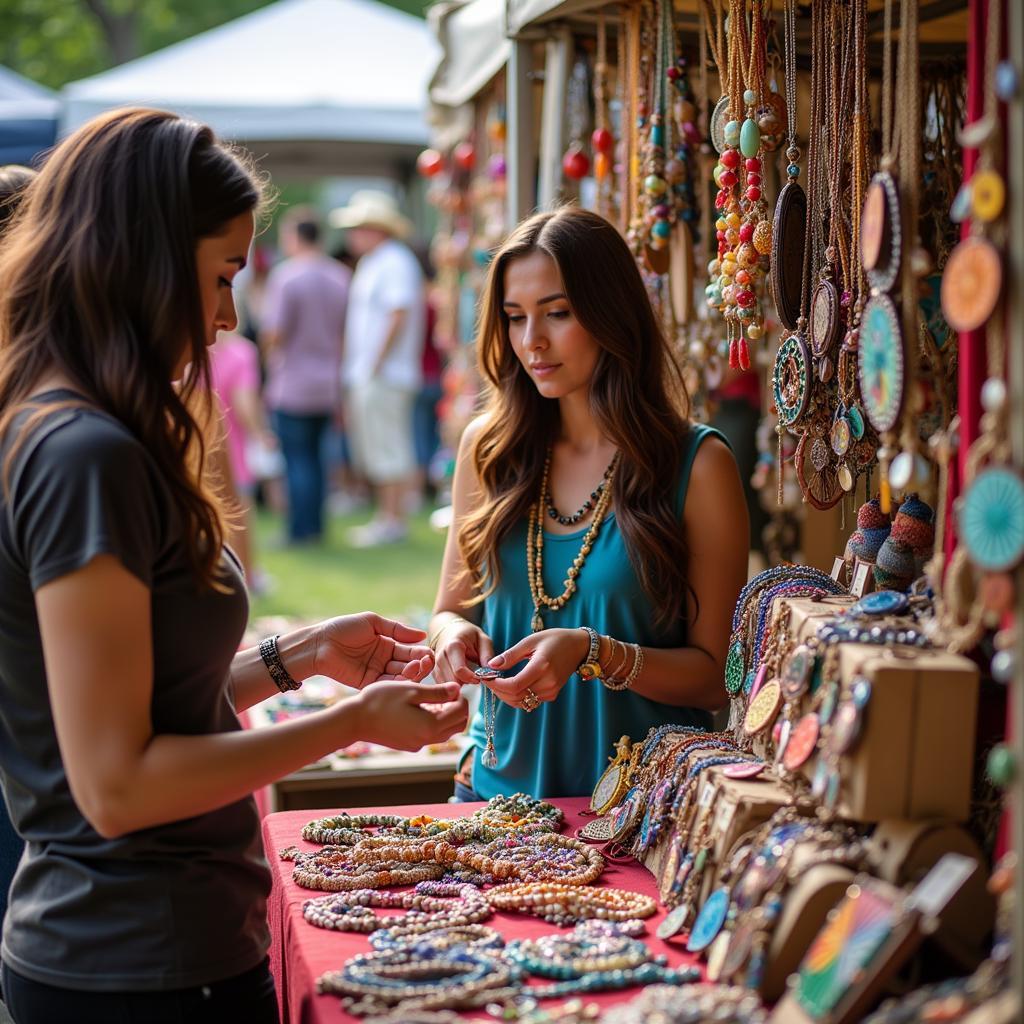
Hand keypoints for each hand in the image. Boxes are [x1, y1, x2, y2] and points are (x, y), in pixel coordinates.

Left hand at [312, 613, 434, 688]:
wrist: (319, 643)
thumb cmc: (343, 628)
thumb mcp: (373, 622)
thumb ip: (397, 630)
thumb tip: (423, 635)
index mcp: (387, 645)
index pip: (410, 650)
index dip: (420, 653)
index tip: (429, 654)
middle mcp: (384, 660)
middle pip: (408, 665)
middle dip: (419, 665)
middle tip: (426, 663)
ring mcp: (376, 673)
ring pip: (399, 677)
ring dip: (410, 674)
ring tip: (416, 668)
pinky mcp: (366, 684)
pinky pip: (385, 685)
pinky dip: (396, 683)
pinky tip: (404, 678)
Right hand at [347, 681, 468, 750]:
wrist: (355, 720)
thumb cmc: (381, 701)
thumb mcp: (412, 691)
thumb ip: (438, 692)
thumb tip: (457, 689)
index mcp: (431, 726)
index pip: (461, 712)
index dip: (461, 697)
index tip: (451, 685)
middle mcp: (427, 740)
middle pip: (457, 726)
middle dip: (457, 708)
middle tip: (446, 692)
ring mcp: (417, 745)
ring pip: (444, 732)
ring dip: (446, 715)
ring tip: (432, 698)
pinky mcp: (409, 745)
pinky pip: (429, 735)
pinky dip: (433, 722)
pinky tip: (420, 708)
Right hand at [433, 617, 494, 684]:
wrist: (449, 630)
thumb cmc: (468, 635)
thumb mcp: (482, 639)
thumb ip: (487, 655)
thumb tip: (490, 673)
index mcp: (453, 646)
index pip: (459, 671)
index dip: (472, 678)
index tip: (479, 677)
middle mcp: (440, 656)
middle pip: (452, 681)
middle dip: (465, 684)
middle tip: (474, 678)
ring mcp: (434, 665)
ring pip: (447, 686)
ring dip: (459, 686)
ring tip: (467, 677)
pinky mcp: (433, 672)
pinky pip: (443, 686)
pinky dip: (452, 687)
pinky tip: (460, 679)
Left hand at [484, 628, 589, 709]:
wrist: (578, 647)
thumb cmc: (554, 639)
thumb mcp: (530, 641)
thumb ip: (510, 655)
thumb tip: (491, 665)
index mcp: (541, 666)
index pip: (514, 686)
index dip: (496, 685)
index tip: (486, 677)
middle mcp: (548, 682)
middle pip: (515, 697)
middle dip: (498, 691)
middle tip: (488, 680)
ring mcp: (551, 691)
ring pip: (521, 702)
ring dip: (505, 696)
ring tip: (497, 682)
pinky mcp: (552, 695)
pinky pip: (529, 701)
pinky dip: (516, 696)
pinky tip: (510, 685)